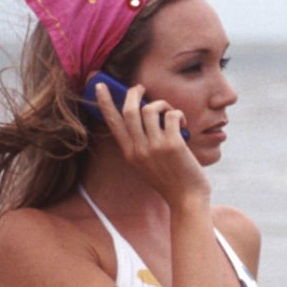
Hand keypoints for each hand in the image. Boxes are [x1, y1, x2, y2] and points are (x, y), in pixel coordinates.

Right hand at [95, 79, 207, 204]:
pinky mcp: (173, 145)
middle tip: (141, 87)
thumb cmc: (171, 181)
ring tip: (170, 113)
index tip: (99, 86)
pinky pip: (171, 115)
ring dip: (162, 104)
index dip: (105, 102)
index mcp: (129, 154)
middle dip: (133, 92)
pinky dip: (177, 114)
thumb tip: (144, 117)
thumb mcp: (146, 166)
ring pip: (150, 109)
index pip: (113, 123)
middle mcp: (139, 149)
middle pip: (129, 110)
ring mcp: (155, 147)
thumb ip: (140, 146)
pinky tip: (183, 123)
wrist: (187, 200)